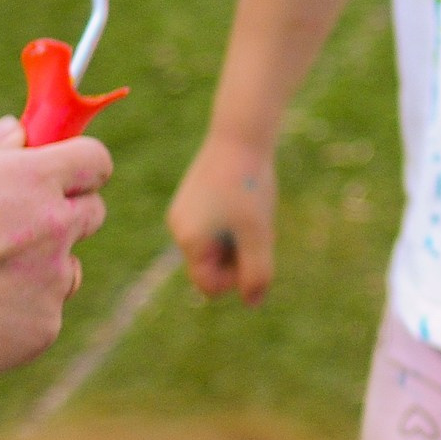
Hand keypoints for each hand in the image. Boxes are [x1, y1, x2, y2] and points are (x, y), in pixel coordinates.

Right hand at [0, 115, 109, 388]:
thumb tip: (15, 132)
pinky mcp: (44, 327)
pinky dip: (18, 312)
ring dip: (43, 267)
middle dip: (65, 212)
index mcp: (33, 180)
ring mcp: (54, 280)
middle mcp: (57, 228)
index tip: (59, 170)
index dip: (80, 163)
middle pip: (92, 211)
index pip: (94, 160)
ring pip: (68, 268)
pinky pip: (43, 312)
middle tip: (15, 224)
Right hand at [167, 134, 276, 303]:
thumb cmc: (250, 187)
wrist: (240, 135)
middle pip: (213, 267)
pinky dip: (235, 224)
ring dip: (240, 240)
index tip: (257, 255)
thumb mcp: (259, 235)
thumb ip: (257, 273)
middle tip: (260, 230)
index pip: (210, 286)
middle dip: (240, 256)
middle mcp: (180, 228)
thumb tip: (252, 304)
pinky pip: (216, 227)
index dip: (237, 280)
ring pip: (217, 246)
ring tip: (255, 215)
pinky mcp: (194, 199)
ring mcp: (185, 213)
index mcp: (190, 241)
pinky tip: (248, 202)